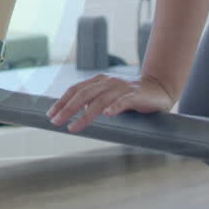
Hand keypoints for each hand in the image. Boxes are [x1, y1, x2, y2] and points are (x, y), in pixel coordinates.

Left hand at [46, 73, 175, 132]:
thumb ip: (95, 102)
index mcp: (99, 81)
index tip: (50, 114)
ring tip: (73, 127)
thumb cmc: (130, 96)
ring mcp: (122, 88)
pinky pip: (124, 101)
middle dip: (67, 108)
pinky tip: (107, 115)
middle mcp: (108, 82)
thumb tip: (78, 113)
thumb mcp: (109, 97)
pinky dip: (115, 107)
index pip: (76, 89)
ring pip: (100, 100)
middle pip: (84, 94)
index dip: (62, 101)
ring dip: (85, 114)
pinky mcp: (136, 95)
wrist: (158, 89)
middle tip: (56, 122)